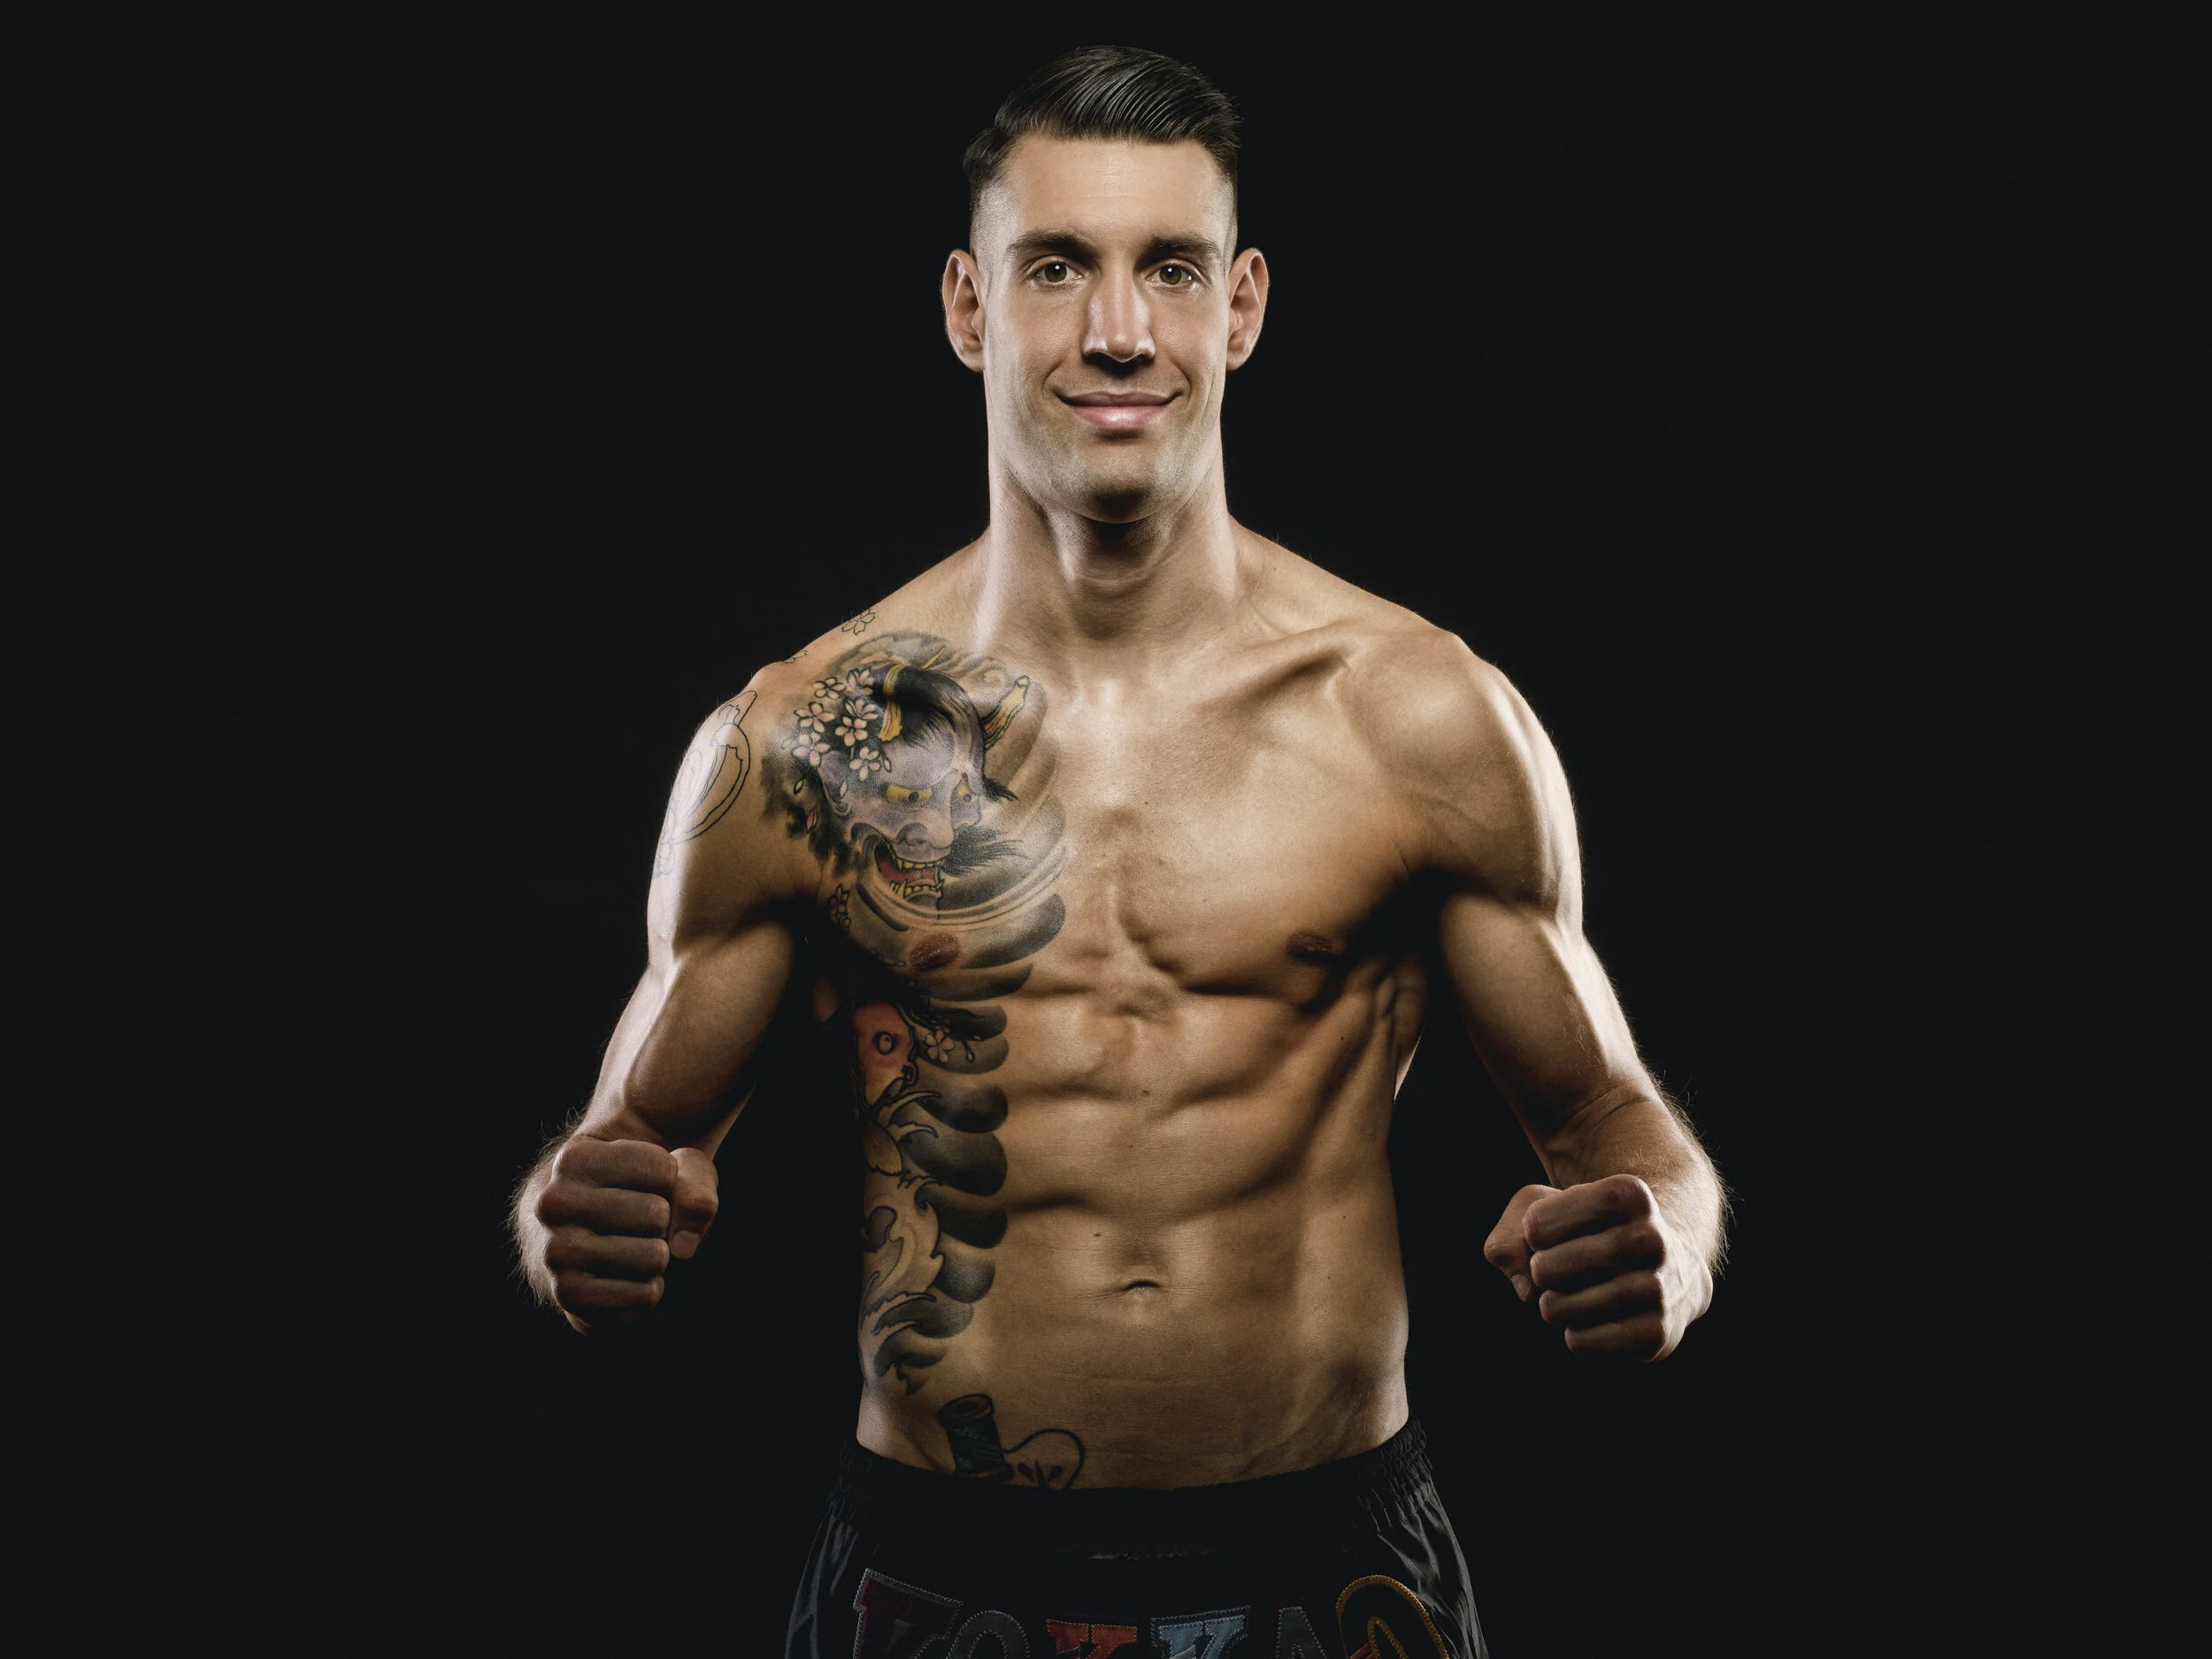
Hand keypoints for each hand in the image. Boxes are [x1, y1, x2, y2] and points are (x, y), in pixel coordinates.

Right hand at [532, 1136, 720, 1332]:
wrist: (580, 1233)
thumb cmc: (633, 1190)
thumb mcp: (669, 1168)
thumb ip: (694, 1182)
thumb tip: (684, 1244)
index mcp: (574, 1159)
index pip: (663, 1168)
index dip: (668, 1178)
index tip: (642, 1181)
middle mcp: (553, 1204)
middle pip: (657, 1215)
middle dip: (662, 1220)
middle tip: (636, 1220)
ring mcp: (556, 1252)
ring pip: (654, 1257)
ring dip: (657, 1255)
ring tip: (631, 1246)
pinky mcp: (570, 1295)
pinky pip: (645, 1296)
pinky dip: (649, 1288)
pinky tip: (625, 1275)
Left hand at [1481, 1174, 1711, 1360]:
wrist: (1673, 1271)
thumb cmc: (1594, 1233)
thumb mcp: (1550, 1210)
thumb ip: (1511, 1234)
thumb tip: (1525, 1287)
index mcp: (1627, 1194)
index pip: (1537, 1224)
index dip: (1531, 1232)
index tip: (1550, 1231)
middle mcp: (1650, 1238)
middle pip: (1543, 1269)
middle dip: (1537, 1272)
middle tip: (1554, 1270)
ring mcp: (1658, 1288)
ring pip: (1558, 1308)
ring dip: (1552, 1306)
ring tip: (1571, 1296)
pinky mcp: (1657, 1333)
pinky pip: (1580, 1341)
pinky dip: (1574, 1334)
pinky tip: (1593, 1320)